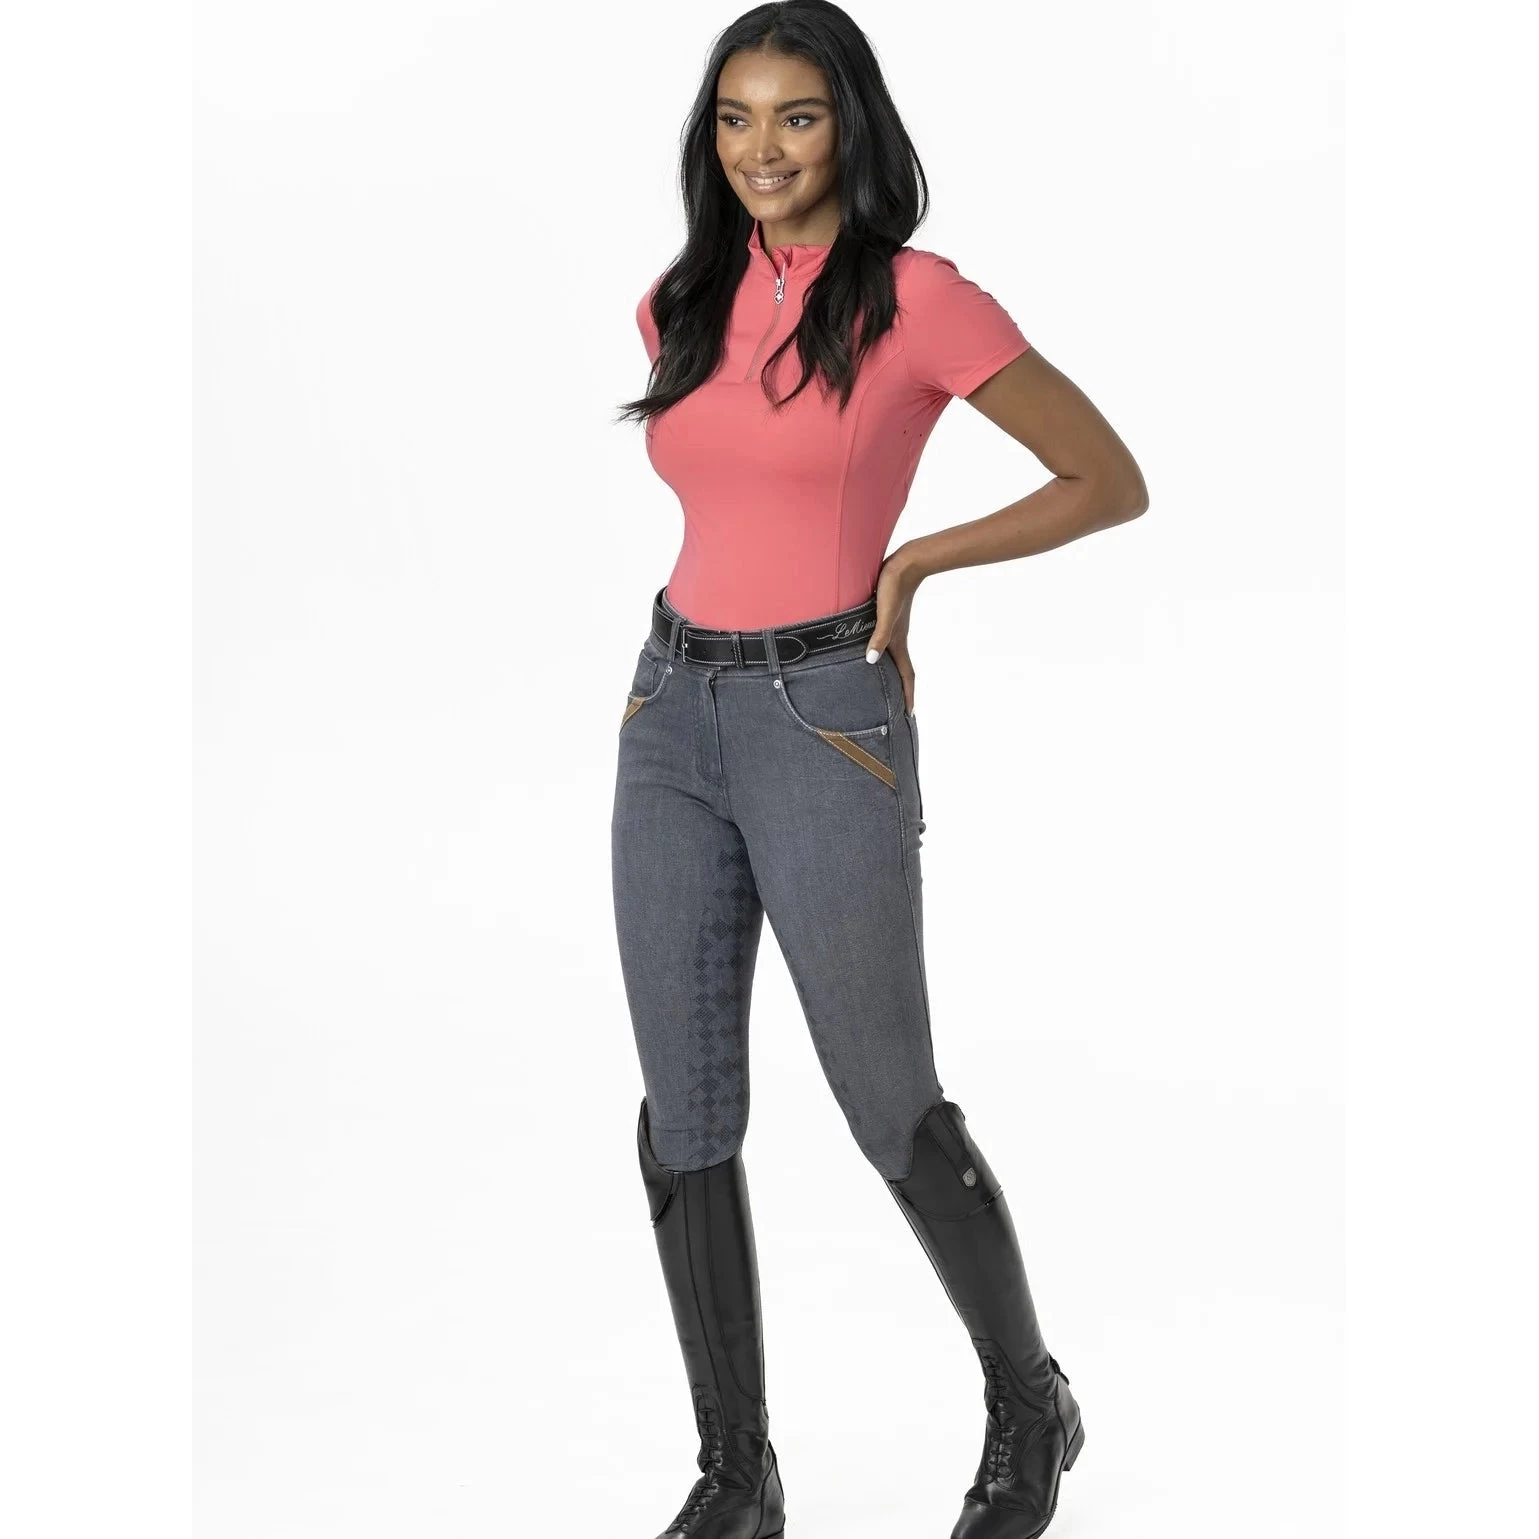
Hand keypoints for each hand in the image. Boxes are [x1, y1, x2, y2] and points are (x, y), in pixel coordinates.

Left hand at [866, 550, 923, 713]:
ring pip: (892, 657)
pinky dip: (881, 653)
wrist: (907, 563)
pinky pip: (885, 643)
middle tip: (897, 708)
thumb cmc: (894, 587)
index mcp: (898, 642)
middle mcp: (897, 638)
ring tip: (885, 686)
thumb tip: (871, 661)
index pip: (906, 675)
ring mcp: (893, 628)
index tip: (909, 715)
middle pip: (900, 670)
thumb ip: (878, 636)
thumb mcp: (884, 613)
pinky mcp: (888, 617)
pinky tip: (872, 653)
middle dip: (900, 690)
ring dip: (891, 673)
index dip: (907, 695)